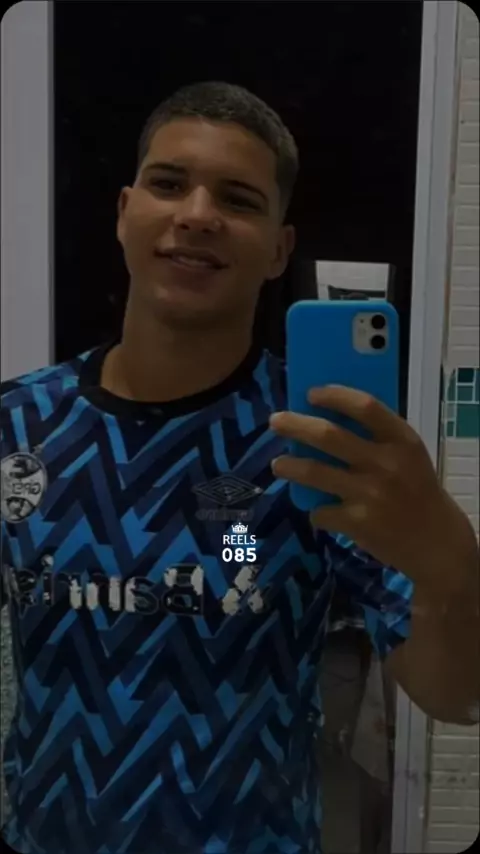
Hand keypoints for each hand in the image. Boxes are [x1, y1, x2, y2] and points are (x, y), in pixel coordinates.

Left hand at [269, 385, 466, 587]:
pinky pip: (321, 510)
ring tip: (278, 464)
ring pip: (315, 473)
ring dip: (290, 466)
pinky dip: (316, 510)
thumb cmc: (416, 490)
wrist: (436, 542)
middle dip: (296, 425)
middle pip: (329, 436)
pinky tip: (319, 510)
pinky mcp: (357, 522)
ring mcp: (370, 493)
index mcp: (402, 441)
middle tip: (275, 421)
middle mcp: (386, 464)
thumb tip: (325, 416)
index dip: (335, 396)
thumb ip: (378, 437)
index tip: (311, 394)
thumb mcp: (408, 456)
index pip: (365, 407)